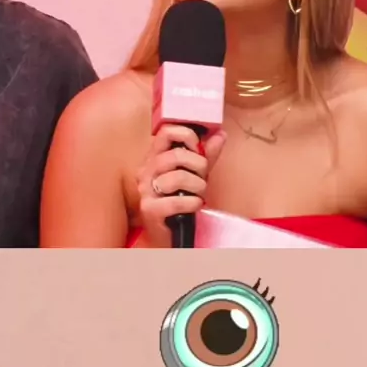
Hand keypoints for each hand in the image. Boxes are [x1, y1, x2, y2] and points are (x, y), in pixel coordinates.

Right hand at [134, 125, 226, 247]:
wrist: (169, 234)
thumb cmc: (180, 201)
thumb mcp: (195, 174)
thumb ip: (206, 154)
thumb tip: (220, 134)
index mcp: (153, 157)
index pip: (166, 132)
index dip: (187, 136)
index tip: (198, 148)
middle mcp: (145, 171)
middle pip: (175, 155)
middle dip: (199, 165)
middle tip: (203, 176)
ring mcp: (145, 191)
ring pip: (178, 177)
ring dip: (198, 186)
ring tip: (199, 194)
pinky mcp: (150, 210)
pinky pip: (176, 201)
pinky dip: (193, 203)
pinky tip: (195, 205)